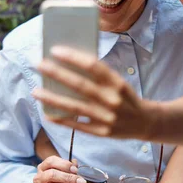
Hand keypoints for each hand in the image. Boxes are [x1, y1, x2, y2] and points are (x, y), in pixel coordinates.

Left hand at [33, 46, 155, 138]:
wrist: (146, 122)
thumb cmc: (126, 97)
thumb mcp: (119, 82)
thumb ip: (99, 76)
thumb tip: (69, 67)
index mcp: (117, 83)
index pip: (93, 66)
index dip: (73, 57)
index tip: (55, 50)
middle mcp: (112, 100)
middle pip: (80, 85)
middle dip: (57, 74)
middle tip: (39, 65)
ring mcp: (107, 118)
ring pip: (75, 106)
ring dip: (53, 98)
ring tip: (36, 91)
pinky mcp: (102, 132)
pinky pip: (78, 125)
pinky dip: (62, 119)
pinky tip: (47, 113)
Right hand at [33, 156, 92, 182]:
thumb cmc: (59, 180)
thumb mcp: (63, 171)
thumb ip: (69, 167)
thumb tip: (75, 163)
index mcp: (42, 167)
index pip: (51, 162)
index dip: (64, 164)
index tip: (76, 169)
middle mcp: (39, 178)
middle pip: (52, 175)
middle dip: (69, 178)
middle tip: (83, 181)